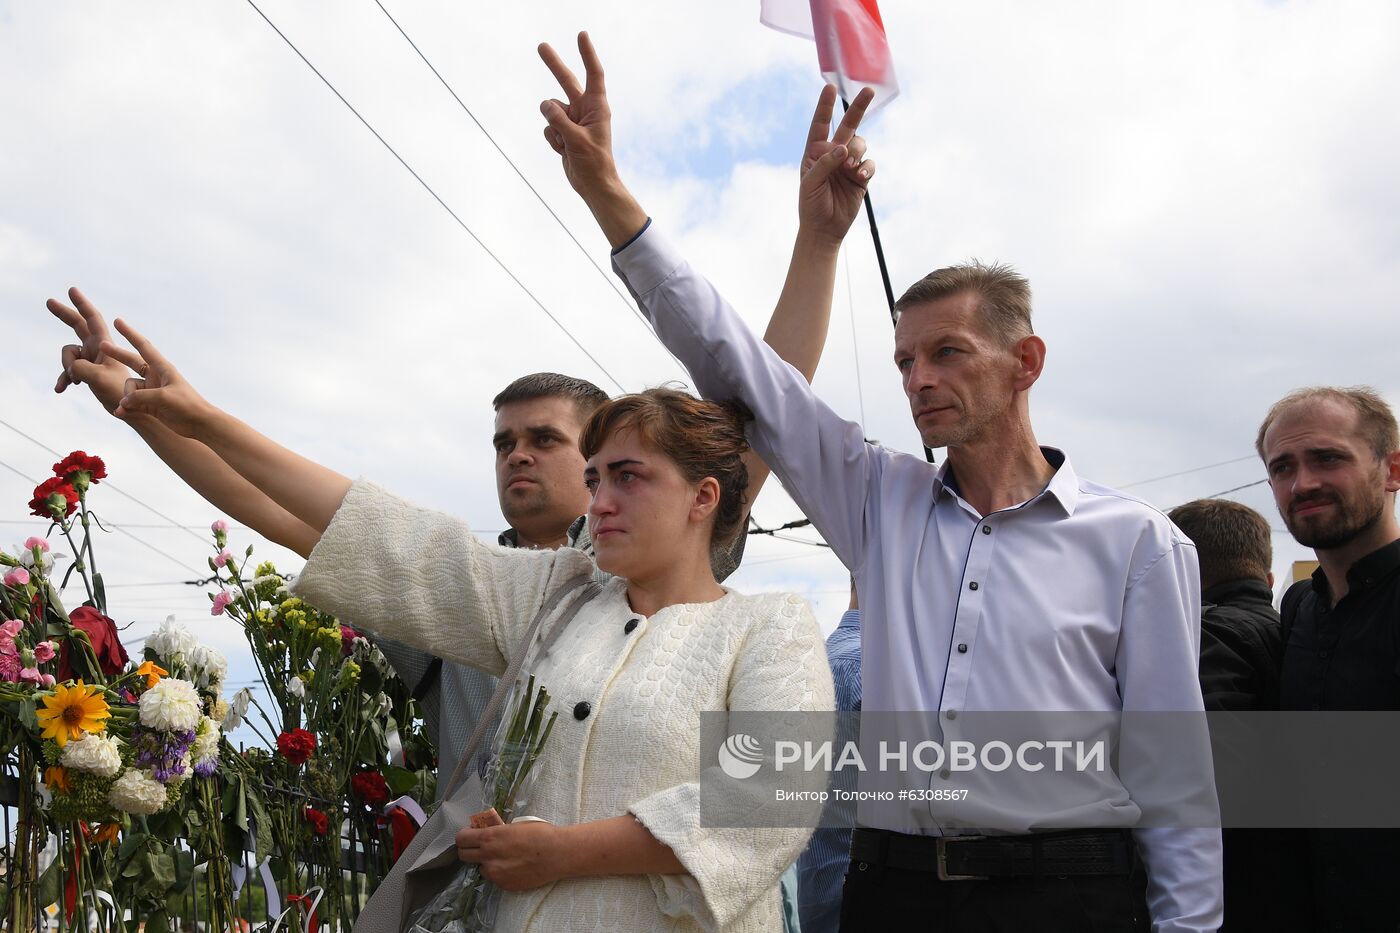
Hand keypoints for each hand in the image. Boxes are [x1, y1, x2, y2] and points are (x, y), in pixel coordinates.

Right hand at [47, 288, 141, 416]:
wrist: (134, 410)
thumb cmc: (123, 393)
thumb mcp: (101, 379)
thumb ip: (81, 369)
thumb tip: (69, 367)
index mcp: (106, 345)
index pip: (93, 319)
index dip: (82, 304)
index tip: (72, 290)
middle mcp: (99, 349)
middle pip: (79, 326)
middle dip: (64, 315)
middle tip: (49, 301)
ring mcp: (93, 360)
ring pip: (69, 355)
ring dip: (66, 368)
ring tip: (77, 381)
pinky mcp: (89, 373)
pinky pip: (70, 371)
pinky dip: (65, 379)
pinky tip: (60, 389)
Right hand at [97, 320, 213, 439]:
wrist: (199, 424)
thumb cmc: (187, 406)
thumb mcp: (163, 398)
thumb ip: (139, 397)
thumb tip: (122, 402)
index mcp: (162, 367)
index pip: (143, 346)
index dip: (130, 334)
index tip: (117, 321)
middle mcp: (155, 376)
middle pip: (131, 361)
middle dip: (117, 355)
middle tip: (100, 345)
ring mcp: (151, 390)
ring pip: (129, 388)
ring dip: (126, 398)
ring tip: (128, 408)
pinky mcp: (148, 404)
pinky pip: (130, 402)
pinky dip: (125, 407)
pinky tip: (120, 414)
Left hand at [455, 819, 566, 890]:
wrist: (557, 854)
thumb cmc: (539, 833)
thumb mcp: (514, 826)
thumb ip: (496, 831)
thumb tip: (486, 832)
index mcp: (489, 837)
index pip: (461, 839)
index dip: (464, 836)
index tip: (470, 835)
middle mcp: (488, 857)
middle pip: (463, 855)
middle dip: (469, 850)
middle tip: (479, 847)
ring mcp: (495, 874)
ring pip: (480, 869)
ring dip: (486, 863)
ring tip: (502, 858)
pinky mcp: (504, 885)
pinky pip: (495, 878)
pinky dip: (500, 873)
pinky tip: (514, 867)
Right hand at [538, 32, 617, 199]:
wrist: (593, 185)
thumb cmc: (593, 162)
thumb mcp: (577, 140)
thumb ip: (560, 120)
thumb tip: (545, 105)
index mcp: (597, 106)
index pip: (594, 74)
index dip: (587, 54)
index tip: (581, 35)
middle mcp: (585, 109)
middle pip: (566, 81)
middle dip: (554, 64)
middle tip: (541, 45)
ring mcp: (572, 120)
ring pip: (550, 111)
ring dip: (554, 127)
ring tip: (567, 143)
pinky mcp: (563, 131)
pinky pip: (548, 128)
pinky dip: (552, 140)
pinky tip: (564, 151)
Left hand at [797, 85, 876, 247]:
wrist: (824, 229)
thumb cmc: (811, 204)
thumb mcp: (811, 183)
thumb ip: (825, 163)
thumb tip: (844, 148)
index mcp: (815, 151)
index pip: (820, 124)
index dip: (825, 106)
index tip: (829, 87)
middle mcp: (833, 154)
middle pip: (848, 125)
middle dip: (858, 107)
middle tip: (869, 90)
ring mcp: (849, 164)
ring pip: (861, 145)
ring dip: (859, 151)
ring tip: (851, 167)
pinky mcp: (861, 177)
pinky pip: (869, 165)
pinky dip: (867, 168)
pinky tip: (860, 177)